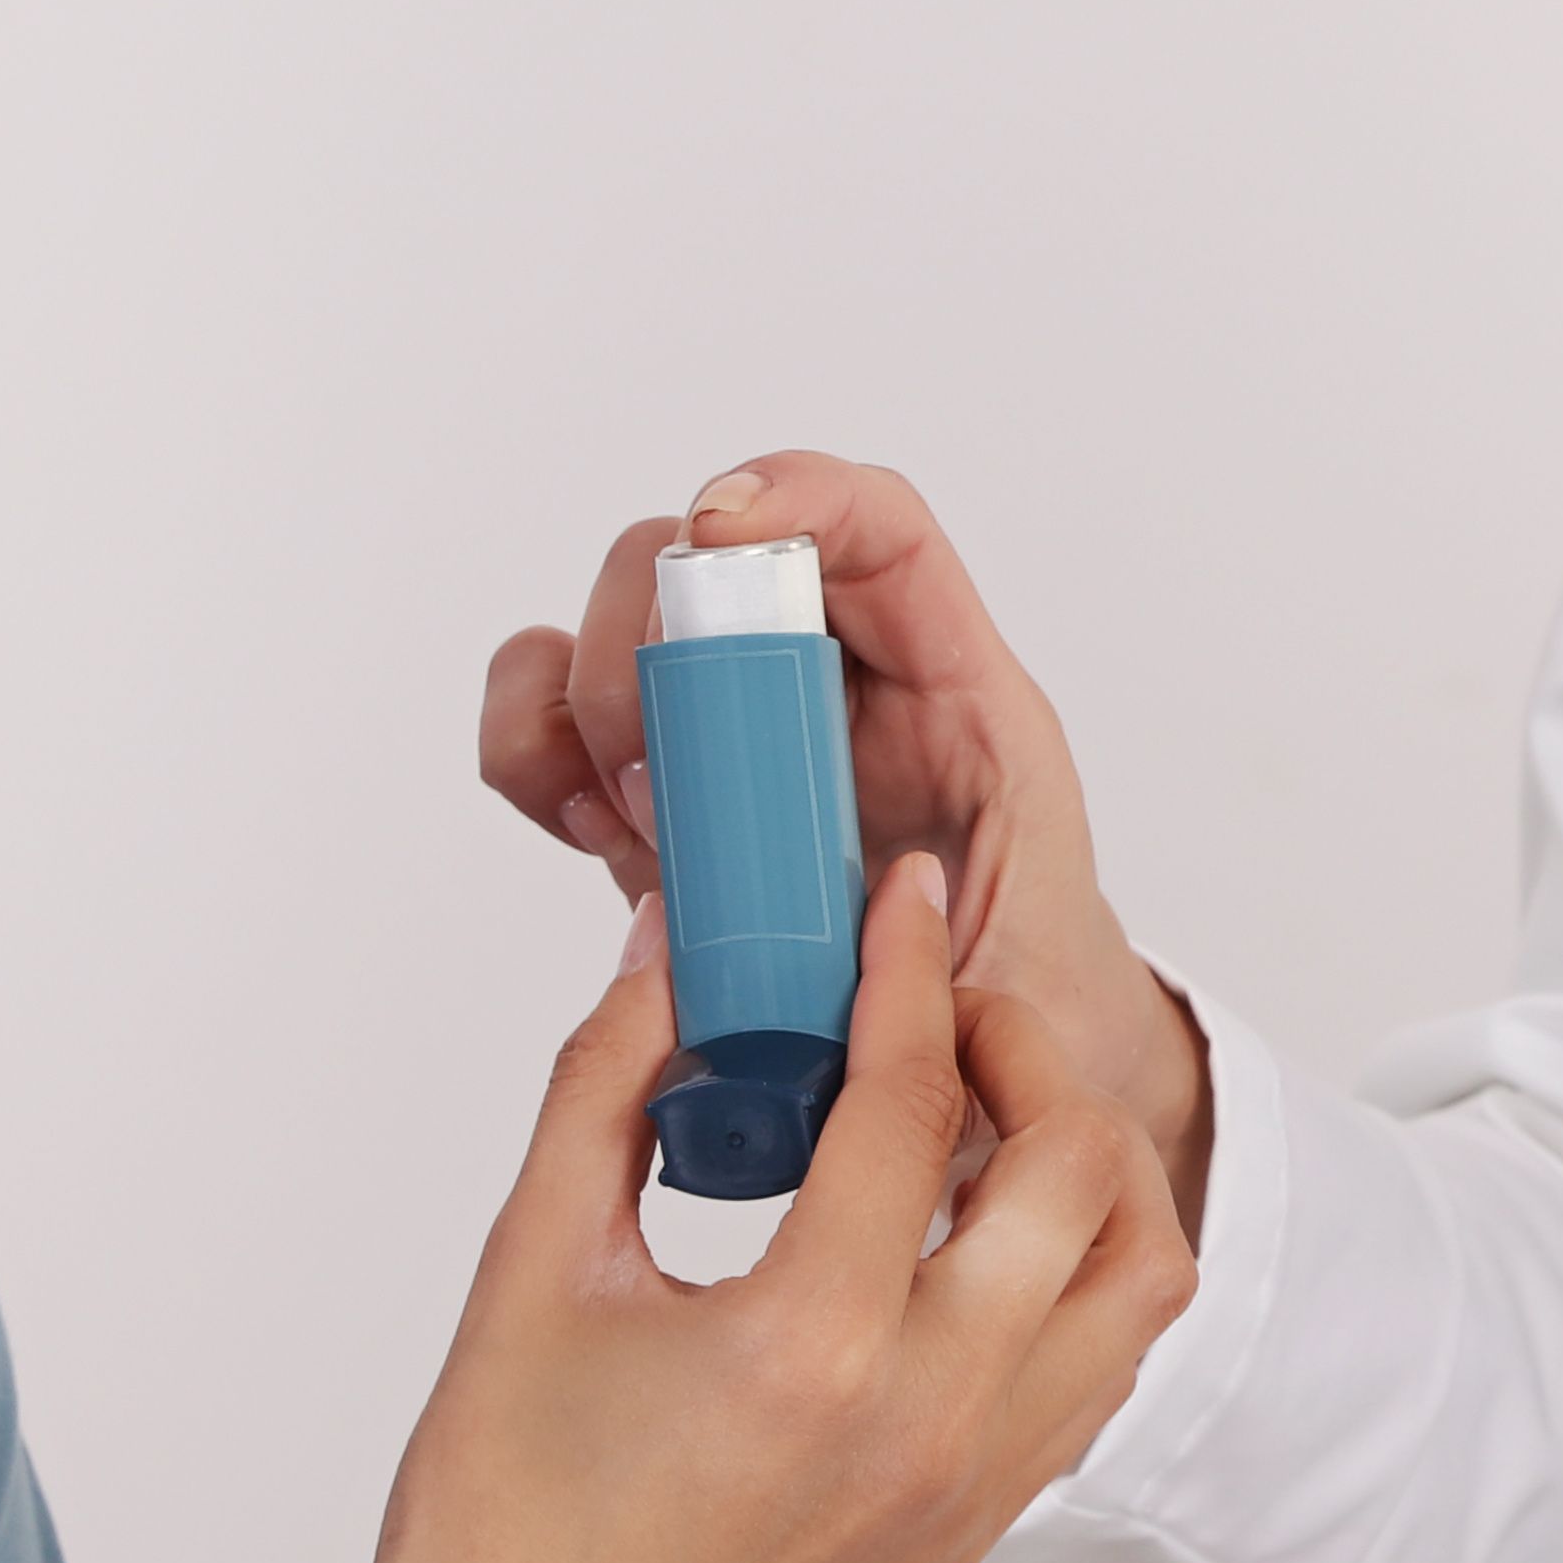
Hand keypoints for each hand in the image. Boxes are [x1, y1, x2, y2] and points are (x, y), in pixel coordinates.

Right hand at [370, 856, 1197, 1562]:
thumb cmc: (506, 1519)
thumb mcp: (531, 1269)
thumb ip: (606, 1086)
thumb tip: (669, 954)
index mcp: (810, 1346)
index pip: (912, 1101)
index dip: (909, 970)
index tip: (900, 900)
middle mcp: (930, 1417)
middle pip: (1081, 1173)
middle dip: (1023, 1054)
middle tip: (937, 1016)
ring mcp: (973, 1483)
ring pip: (1137, 1279)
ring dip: (1087, 1171)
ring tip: (982, 1122)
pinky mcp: (980, 1528)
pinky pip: (1100, 1371)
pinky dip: (1076, 1276)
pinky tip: (975, 1237)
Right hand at [475, 452, 1214, 1223]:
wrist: (993, 1066)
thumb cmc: (1027, 1010)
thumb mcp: (1029, 1001)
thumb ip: (962, 990)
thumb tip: (882, 958)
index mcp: (956, 699)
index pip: (881, 533)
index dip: (799, 496)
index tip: (714, 528)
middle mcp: (834, 687)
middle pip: (716, 558)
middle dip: (652, 629)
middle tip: (651, 767)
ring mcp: (738, 735)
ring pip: (618, 625)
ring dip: (579, 694)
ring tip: (620, 815)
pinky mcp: (664, 799)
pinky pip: (559, 723)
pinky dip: (533, 748)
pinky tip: (579, 825)